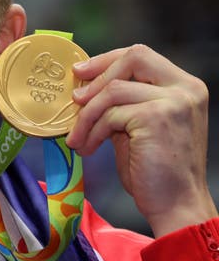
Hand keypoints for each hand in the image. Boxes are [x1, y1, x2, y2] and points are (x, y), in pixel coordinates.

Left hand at [66, 44, 217, 236]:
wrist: (175, 205)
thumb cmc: (153, 169)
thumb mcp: (136, 125)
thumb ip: (120, 102)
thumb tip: (82, 85)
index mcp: (184, 86)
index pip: (141, 55)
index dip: (107, 60)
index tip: (80, 72)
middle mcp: (185, 88)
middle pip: (133, 57)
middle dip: (97, 75)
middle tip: (74, 99)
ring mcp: (174, 101)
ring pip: (113, 90)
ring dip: (87, 115)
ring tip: (77, 137)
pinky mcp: (157, 117)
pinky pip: (111, 114)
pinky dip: (92, 131)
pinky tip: (88, 147)